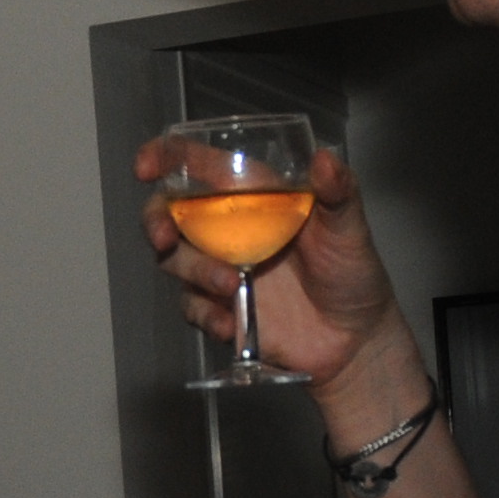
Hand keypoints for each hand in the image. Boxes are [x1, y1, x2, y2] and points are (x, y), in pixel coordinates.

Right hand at [135, 138, 415, 416]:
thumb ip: (339, 193)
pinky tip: (232, 323)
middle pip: (168, 212)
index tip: (145, 167)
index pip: (200, 166)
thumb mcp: (351, 229)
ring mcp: (219, 269)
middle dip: (156, 221)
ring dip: (194, 272)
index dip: (165, 157)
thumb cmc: (353, 274)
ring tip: (232, 288)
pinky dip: (205, 314)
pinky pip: (190, 307)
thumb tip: (325, 158)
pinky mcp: (217, 308)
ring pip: (175, 261)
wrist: (354, 340)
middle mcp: (228, 229)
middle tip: (165, 238)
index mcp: (253, 197)